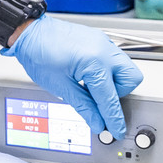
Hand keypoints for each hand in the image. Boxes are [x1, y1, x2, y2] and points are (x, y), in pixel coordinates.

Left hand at [5, 16, 143, 138]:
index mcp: (95, 63)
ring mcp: (104, 43)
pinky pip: (113, 59)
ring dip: (114, 82)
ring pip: (126, 68)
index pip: (110, 99)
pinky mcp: (100, 40)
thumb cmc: (39, 53)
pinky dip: (106, 71)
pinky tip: (88, 76)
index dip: (113, 119)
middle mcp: (104, 50)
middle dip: (119, 94)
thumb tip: (97, 122)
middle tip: (100, 100)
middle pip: (131, 80)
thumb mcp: (60, 86)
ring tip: (91, 87)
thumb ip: (84, 106)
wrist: (30, 32)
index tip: (116, 130)